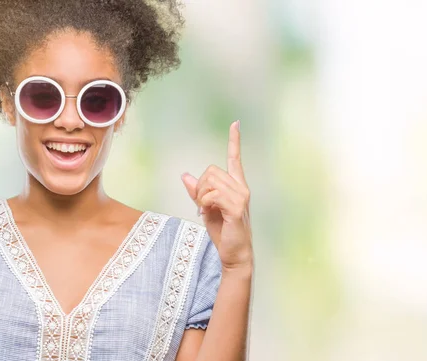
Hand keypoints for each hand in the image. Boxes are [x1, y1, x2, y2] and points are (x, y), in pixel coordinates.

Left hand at [181, 120, 252, 270]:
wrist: (234, 253)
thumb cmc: (223, 232)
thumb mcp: (206, 209)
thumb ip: (198, 192)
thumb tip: (186, 176)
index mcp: (236, 185)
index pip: (235, 159)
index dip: (234, 141)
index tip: (235, 124)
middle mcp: (241, 187)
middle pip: (211, 171)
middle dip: (200, 187)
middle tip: (202, 205)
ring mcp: (241, 196)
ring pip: (210, 182)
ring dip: (201, 196)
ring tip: (207, 210)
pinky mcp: (237, 207)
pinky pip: (212, 195)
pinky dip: (204, 203)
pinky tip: (208, 212)